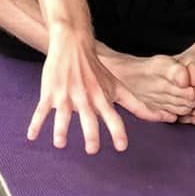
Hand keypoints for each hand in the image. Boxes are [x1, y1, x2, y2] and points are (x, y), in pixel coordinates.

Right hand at [28, 28, 130, 153]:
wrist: (73, 46)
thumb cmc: (97, 71)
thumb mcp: (118, 86)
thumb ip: (137, 105)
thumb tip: (162, 118)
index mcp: (102, 98)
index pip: (113, 117)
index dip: (118, 131)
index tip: (121, 147)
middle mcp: (85, 98)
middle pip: (89, 118)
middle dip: (90, 133)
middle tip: (91, 149)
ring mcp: (66, 95)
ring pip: (63, 115)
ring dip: (61, 129)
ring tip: (60, 143)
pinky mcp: (50, 93)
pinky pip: (42, 110)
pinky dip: (36, 124)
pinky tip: (32, 136)